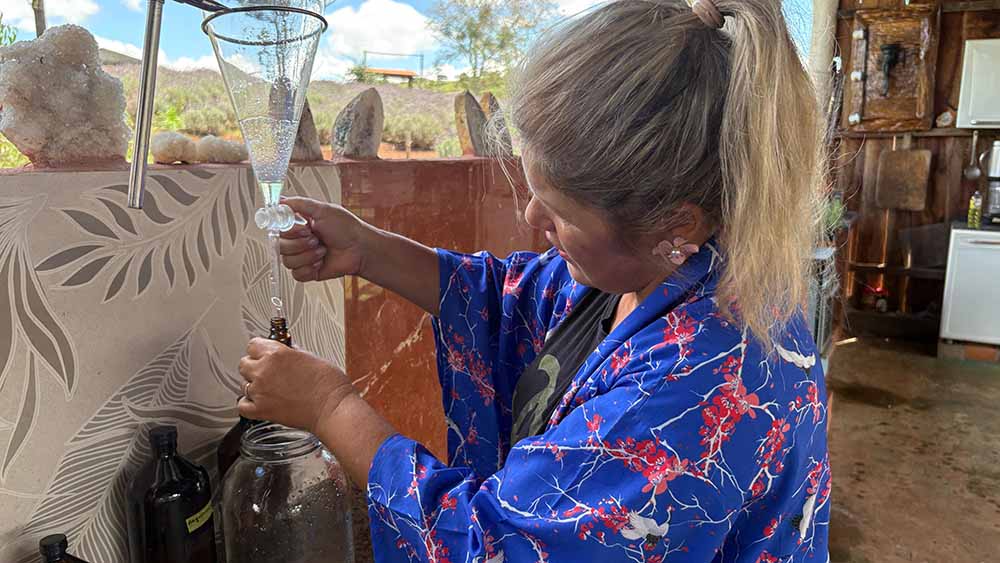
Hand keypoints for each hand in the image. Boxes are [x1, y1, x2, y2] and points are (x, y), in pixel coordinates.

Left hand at [238, 338, 356, 433]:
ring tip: (270, 389)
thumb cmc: (329, 385)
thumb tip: (286, 352)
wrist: (333, 408)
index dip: (260, 350)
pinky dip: (249, 404)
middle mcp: (264, 371)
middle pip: (244, 364)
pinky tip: (260, 402)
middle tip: (268, 372)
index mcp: (276, 353)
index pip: (253, 345)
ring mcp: (260, 391)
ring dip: (254, 386)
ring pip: (243, 384)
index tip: (264, 354)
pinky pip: (242, 406)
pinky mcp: (261, 410)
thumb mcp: (311, 357)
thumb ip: (291, 353)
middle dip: (254, 366)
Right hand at [278, 197, 369, 282]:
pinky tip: (321, 261)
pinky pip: (297, 274)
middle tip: (315, 239)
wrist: (360, 248)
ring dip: (308, 255)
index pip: (278, 229)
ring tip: (322, 250)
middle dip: (300, 243)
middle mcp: (298, 241)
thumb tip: (281, 200)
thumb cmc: (346, 228)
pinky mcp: (308, 272)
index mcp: (299, 225)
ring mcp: (303, 257)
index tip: (303, 228)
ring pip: (288, 261)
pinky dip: (310, 268)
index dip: (289, 230)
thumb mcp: (322, 209)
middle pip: (280, 246)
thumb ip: (299, 204)